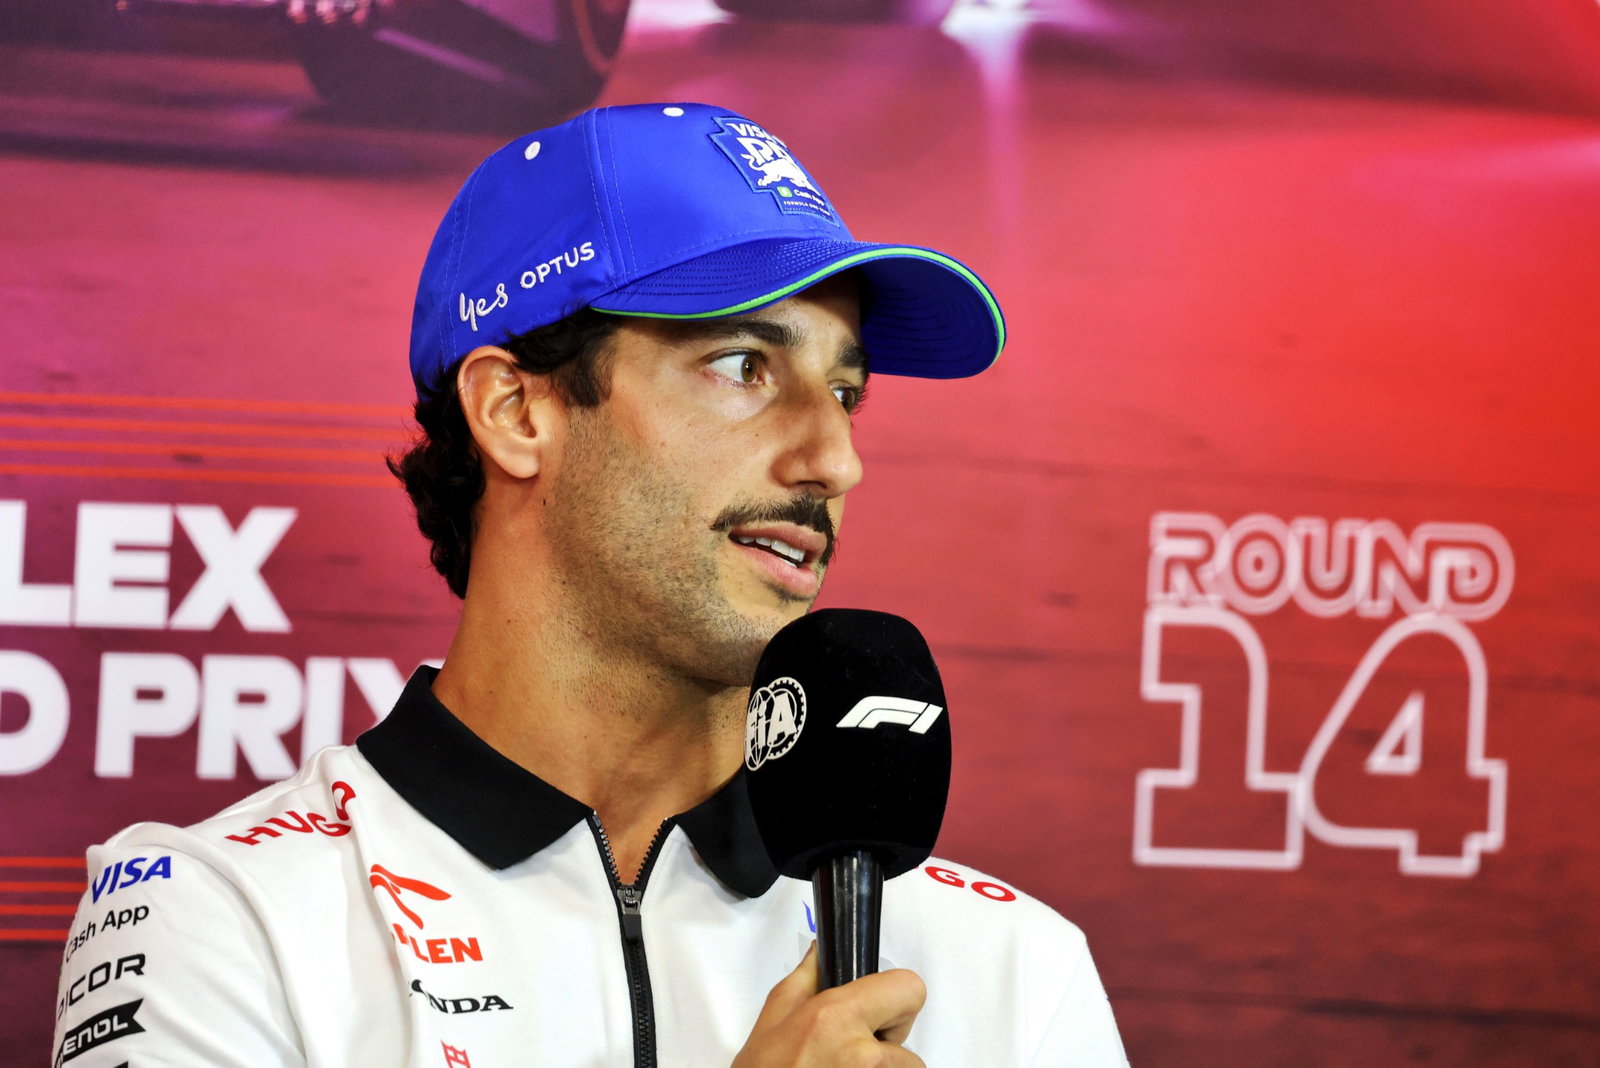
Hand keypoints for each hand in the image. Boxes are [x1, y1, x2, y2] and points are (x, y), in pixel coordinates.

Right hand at [733, 943, 926, 1066]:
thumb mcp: (773, 1019)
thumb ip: (806, 978)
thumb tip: (823, 953)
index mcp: (836, 1018)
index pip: (911, 990)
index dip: (898, 1000)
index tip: (882, 1013)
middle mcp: (860, 1056)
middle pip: (912, 1048)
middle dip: (889, 1050)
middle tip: (854, 1055)